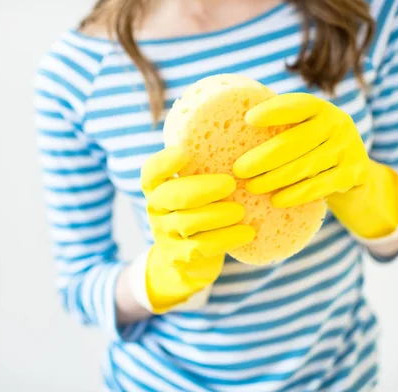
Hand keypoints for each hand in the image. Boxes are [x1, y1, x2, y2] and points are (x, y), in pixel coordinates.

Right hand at [141, 146, 254, 312]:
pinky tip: (246, 232)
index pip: (151, 172)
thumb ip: (207, 168)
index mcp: (157, 187)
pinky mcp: (176, 257)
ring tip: (241, 211)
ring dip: (217, 215)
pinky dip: (225, 239)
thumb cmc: (203, 210)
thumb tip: (241, 137)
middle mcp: (155, 209)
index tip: (185, 153)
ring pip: (187, 223)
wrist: (192, 260)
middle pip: (171, 195)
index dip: (164, 162)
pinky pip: (199, 248)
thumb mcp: (198, 189)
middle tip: (231, 184)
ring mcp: (163, 235)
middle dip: (202, 188)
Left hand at [233, 93, 397, 238]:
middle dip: (263, 157)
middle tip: (238, 170)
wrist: (357, 178)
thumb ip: (279, 129)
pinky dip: (296, 194)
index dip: (273, 111)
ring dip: (274, 178)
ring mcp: (349, 148)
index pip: (296, 105)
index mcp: (320, 108)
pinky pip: (319, 185)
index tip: (248, 119)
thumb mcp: (303, 134)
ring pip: (305, 166)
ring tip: (251, 187)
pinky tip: (276, 200)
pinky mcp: (354, 174)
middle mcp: (338, 123)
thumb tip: (230, 129)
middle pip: (294, 141)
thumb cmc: (313, 152)